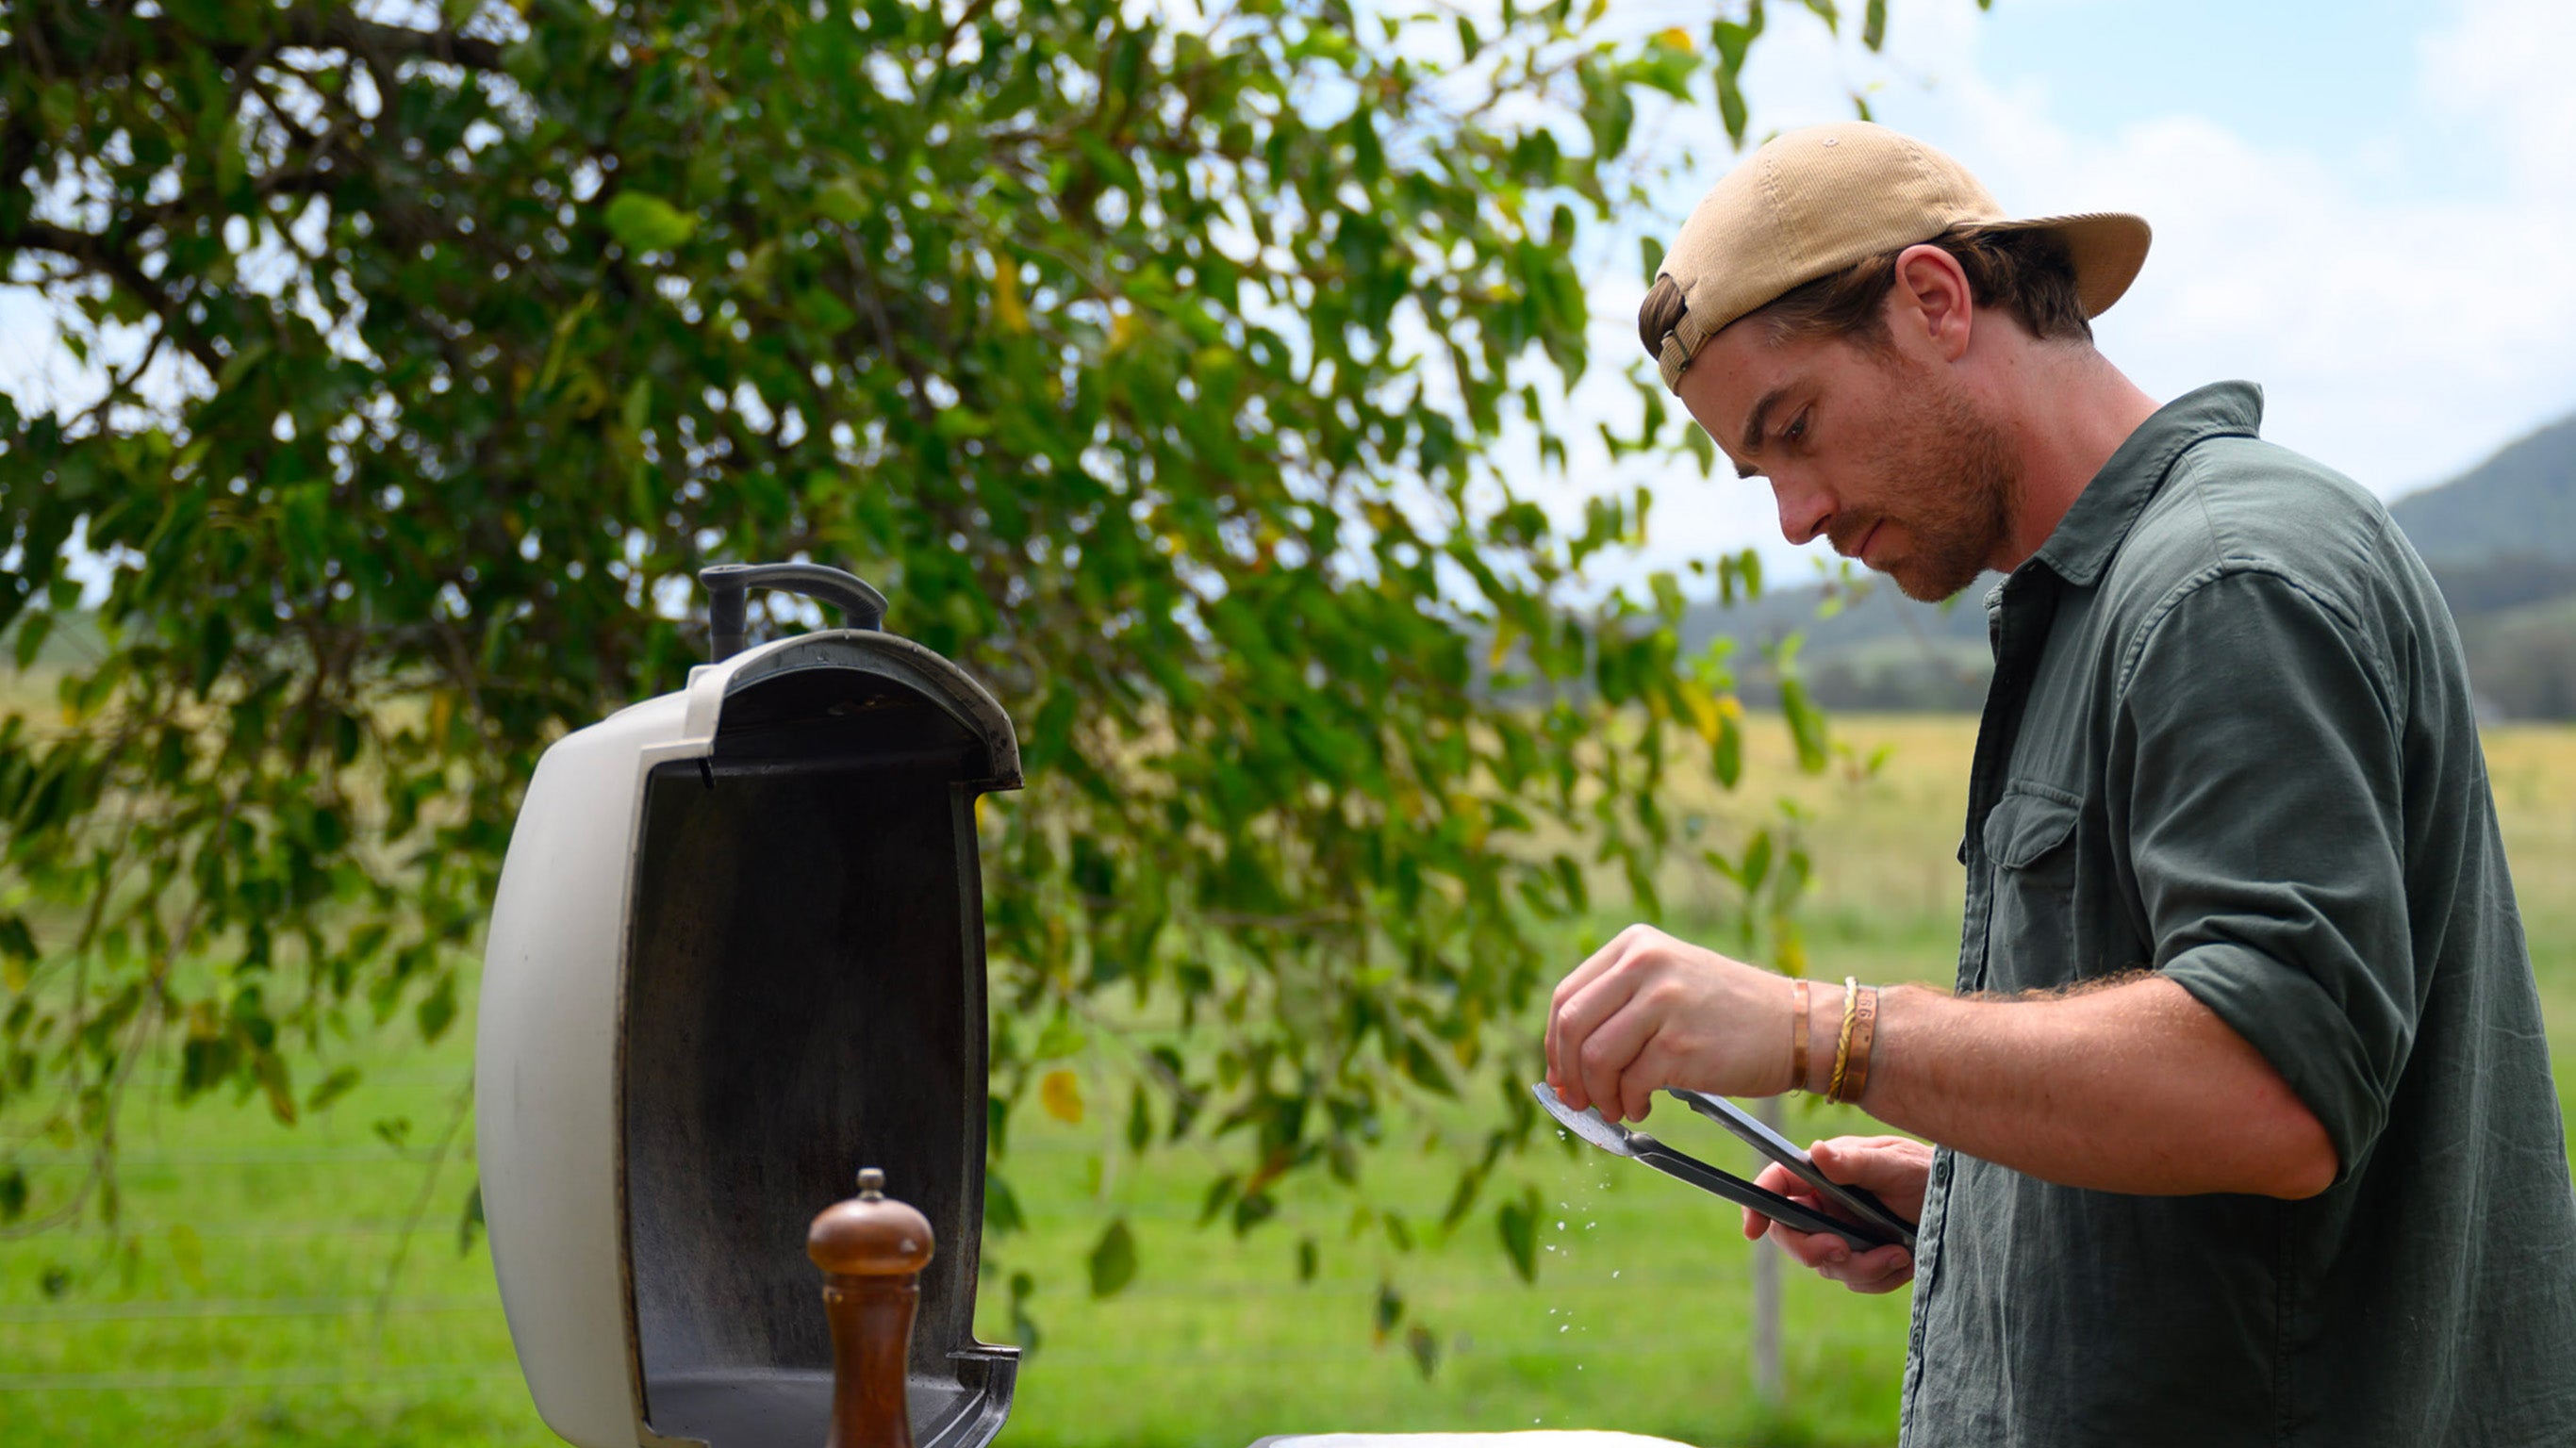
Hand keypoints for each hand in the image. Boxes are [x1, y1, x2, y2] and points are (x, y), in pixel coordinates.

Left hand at [1543, 922, 1793, 1120]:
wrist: (1798, 1027)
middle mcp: (1645, 964)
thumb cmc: (1730, 1014)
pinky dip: (1629, 1103)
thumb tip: (1564, 1062)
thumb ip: (1619, 1005)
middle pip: (1571, 1026)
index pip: (1566, 996)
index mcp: (1635, 945)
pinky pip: (1630, 1082)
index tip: (1560, 1075)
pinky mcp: (1678, 1044)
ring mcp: (1662, 1002)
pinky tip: (1643, 1105)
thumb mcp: (1670, 981)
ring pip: (1595, 1059)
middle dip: (1568, 1073)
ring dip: (1599, 1094)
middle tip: (1578, 1101)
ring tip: (1618, 1106)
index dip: (1555, 1044)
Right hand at [1739, 1135, 1929, 1293]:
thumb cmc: (1927, 1173)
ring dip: (1862, 1267)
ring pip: (1827, 1264)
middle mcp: (1827, 1202)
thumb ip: (1855, 1162)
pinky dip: (1880, 1277)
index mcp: (1825, 1172)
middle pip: (1792, 1234)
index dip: (1759, 1204)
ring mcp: (1844, 1232)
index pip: (1778, 1184)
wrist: (1963, 1207)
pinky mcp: (1864, 1257)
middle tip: (1842, 1250)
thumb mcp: (1895, 1165)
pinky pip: (1856, 1280)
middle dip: (1814, 1249)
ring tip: (1899, 1254)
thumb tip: (1817, 1150)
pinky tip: (1905, 1260)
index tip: (1753, 1229)